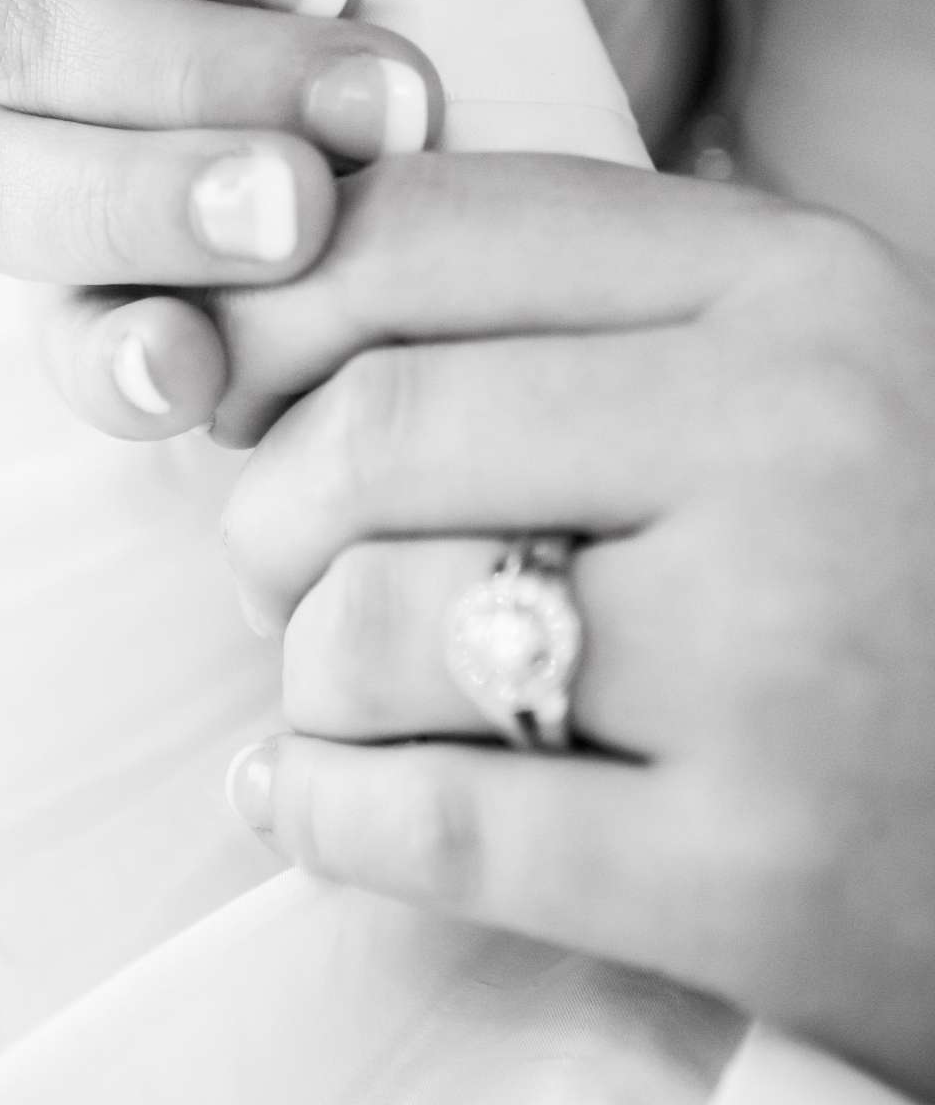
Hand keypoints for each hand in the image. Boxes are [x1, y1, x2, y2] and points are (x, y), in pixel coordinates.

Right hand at [0, 0, 699, 436]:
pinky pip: (56, 340)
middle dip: (190, 64)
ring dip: (145, 201)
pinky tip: (201, 371)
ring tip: (307, 222)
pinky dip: (116, 358)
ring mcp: (52, 157)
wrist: (565, 106)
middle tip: (384, 101)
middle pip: (6, 15)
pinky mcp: (100, 303)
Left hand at [219, 154, 934, 1104]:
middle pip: (372, 429)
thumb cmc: (889, 568)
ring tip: (340, 692)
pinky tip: (310, 802)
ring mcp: (787, 657)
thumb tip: (264, 278)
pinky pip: (430, 827)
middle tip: (276, 568)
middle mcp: (800, 438)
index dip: (268, 312)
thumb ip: (573, 301)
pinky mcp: (763, 873)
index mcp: (793, 285)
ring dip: (303, 674)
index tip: (234, 388)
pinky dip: (320, 814)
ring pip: (374, 625)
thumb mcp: (786, 368)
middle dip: (267, 514)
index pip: (423, 230)